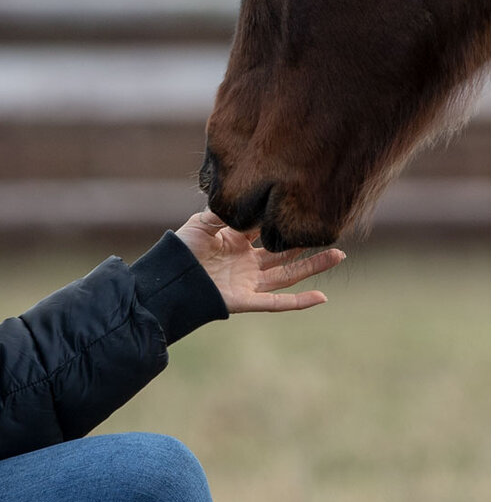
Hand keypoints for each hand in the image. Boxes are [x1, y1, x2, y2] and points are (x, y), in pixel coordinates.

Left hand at [173, 210, 344, 313]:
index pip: (267, 231)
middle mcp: (246, 262)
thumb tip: (247, 197)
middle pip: (283, 253)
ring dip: (312, 267)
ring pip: (287, 275)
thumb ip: (223, 212)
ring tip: (337, 255)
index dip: (284, 221)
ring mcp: (247, 282)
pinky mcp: (244, 301)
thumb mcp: (200, 224)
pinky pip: (276, 303)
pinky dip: (298, 302)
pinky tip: (321, 298)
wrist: (164, 280)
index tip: (307, 208)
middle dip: (307, 244)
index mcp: (235, 242)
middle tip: (331, 231)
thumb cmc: (179, 251)